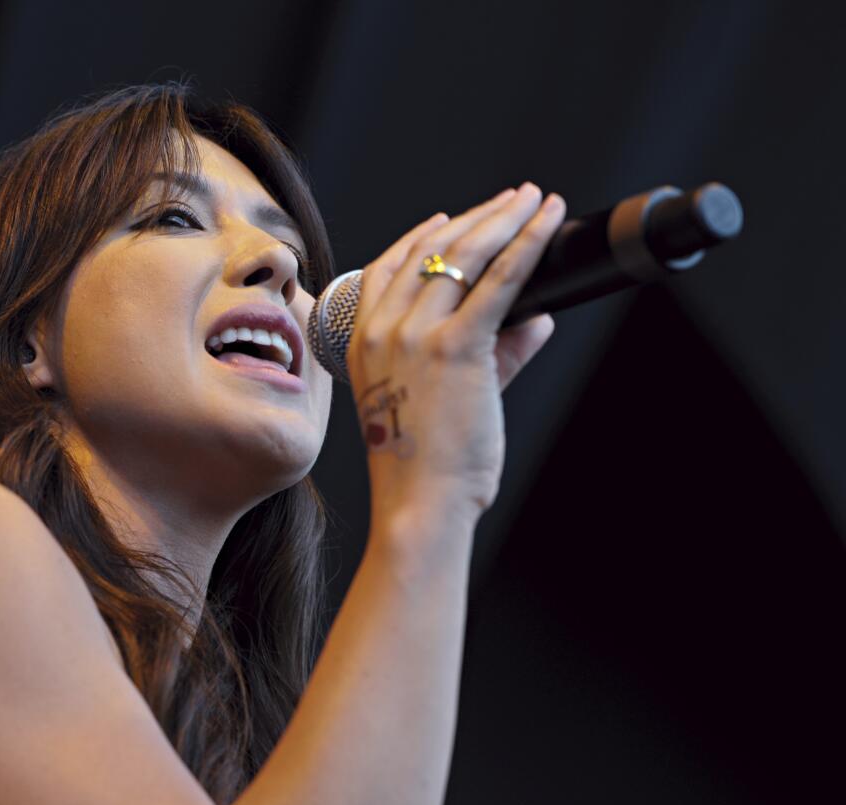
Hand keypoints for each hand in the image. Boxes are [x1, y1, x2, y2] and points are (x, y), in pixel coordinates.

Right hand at [346, 182, 564, 521]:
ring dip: (505, 218)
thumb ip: (494, 354)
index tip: (450, 217)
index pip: (388, 268)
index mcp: (362, 342)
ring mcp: (413, 336)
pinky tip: (546, 223)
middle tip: (514, 197)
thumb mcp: (444, 399)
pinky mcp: (454, 347)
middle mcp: (381, 330)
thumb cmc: (425, 466)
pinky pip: (498, 280)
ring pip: (464, 255)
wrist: (418, 503)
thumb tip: (537, 320)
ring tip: (535, 200)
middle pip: (429, 251)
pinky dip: (526, 244)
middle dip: (477, 217)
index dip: (422, 236)